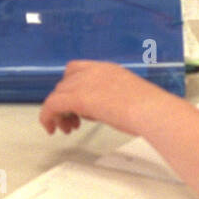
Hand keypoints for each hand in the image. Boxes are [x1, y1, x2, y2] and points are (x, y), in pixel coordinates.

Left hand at [39, 60, 168, 136]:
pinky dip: (48, 116)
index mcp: (106, 69)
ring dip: (58, 112)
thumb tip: (100, 110)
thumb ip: (110, 98)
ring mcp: (84, 83)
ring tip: (66, 129)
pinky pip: (52, 105)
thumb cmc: (148, 108)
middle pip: (65, 83)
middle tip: (72, 123)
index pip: (76, 70)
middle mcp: (92, 71)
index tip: (77, 105)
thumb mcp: (127, 96)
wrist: (150, 110)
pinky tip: (51, 128)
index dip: (71, 87)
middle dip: (65, 103)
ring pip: (57, 94)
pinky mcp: (77, 97)